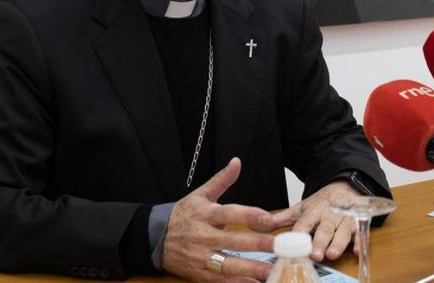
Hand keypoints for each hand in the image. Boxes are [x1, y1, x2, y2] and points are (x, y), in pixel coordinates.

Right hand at [161, 158, 275, 281]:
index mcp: (205, 214)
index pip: (229, 213)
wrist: (154, 238)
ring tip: (270, 271)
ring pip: (228, 264)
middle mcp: (203, 236)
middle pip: (233, 241)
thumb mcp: (200, 195)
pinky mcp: (200, 273)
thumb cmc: (182, 216)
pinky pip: (221, 280)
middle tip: (279, 247)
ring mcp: (201, 257)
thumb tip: (236, 162)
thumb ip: (221, 180)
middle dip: (257, 244)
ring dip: (250, 269)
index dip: (249, 215)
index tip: (268, 218)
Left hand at [266, 180, 359, 261]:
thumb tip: (254, 224)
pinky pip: (360, 234)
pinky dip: (360, 242)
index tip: (293, 246)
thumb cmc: (320, 204)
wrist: (344, 187)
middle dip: (319, 242)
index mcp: (312, 213)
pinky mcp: (358, 224)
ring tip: (332, 254)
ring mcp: (344, 220)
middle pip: (324, 229)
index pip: (303, 224)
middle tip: (315, 254)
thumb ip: (279, 219)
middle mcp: (328, 216)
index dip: (299, 235)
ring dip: (338, 243)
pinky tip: (358, 251)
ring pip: (342, 232)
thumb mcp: (299, 209)